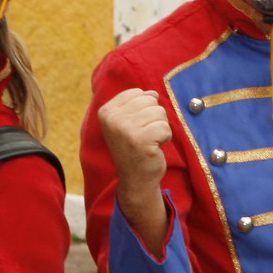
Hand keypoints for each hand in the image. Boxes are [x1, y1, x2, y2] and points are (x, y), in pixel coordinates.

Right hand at [99, 88, 173, 248]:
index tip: (136, 126)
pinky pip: (166, 128)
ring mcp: (125, 130)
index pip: (138, 92)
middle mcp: (112, 119)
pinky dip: (165, 138)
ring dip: (160, 128)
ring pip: (160, 113)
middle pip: (151, 101)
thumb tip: (153, 93)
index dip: (145, 109)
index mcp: (106, 111)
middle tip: (145, 135)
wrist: (136, 179)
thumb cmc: (136, 147)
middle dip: (155, 118)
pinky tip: (154, 148)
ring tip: (149, 141)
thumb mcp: (129, 122)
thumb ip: (138, 103)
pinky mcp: (140, 141)